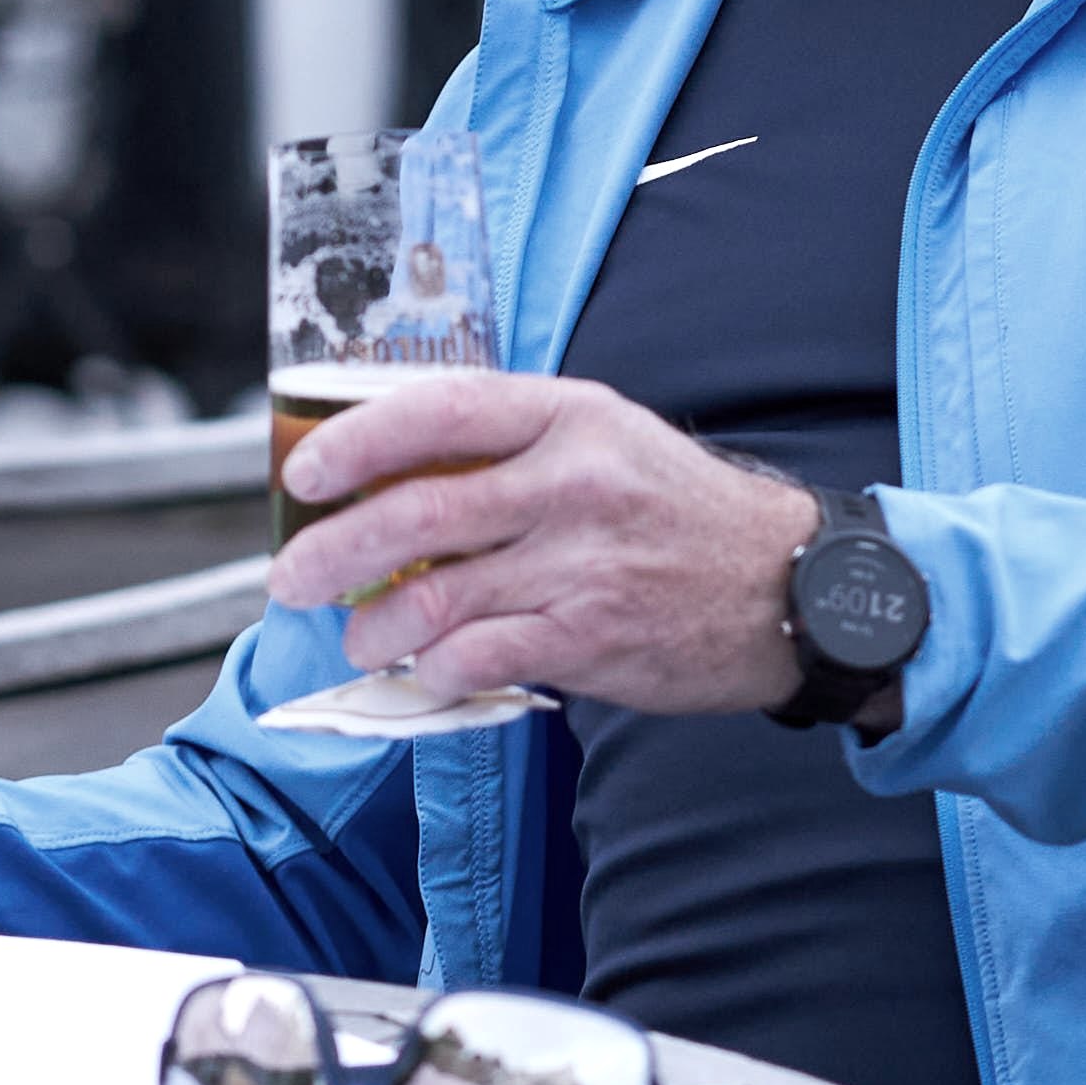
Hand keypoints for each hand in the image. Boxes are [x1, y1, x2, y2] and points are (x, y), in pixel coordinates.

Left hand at [271, 373, 819, 714]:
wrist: (792, 587)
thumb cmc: (684, 514)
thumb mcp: (609, 440)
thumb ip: (517, 445)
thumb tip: (399, 470)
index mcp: (570, 416)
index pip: (440, 411)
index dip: (357, 441)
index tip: (305, 474)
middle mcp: (572, 482)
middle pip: (418, 513)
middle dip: (335, 552)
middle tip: (293, 578)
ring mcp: (581, 563)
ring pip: (436, 598)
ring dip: (375, 626)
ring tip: (359, 636)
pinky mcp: (590, 635)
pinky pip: (481, 658)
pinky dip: (437, 672)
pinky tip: (428, 673)